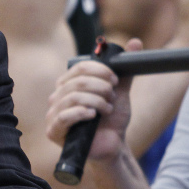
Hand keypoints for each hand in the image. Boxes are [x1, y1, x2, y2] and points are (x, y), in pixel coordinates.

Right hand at [45, 38, 140, 162]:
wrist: (113, 146)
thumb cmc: (112, 120)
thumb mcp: (119, 93)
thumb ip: (124, 70)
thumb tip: (135, 42)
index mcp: (69, 84)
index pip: (79, 68)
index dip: (99, 70)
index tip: (115, 80)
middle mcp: (57, 96)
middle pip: (77, 82)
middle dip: (100, 88)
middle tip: (112, 97)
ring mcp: (53, 113)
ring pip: (73, 97)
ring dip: (96, 102)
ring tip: (107, 109)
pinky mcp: (54, 130)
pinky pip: (64, 116)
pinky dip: (81, 113)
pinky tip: (93, 115)